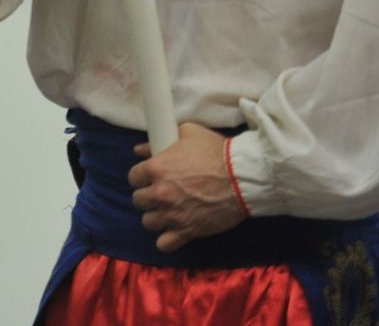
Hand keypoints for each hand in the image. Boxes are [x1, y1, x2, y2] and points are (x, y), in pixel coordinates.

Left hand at [128, 122, 246, 251]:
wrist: (245, 177)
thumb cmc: (218, 152)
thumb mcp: (189, 133)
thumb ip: (160, 141)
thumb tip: (140, 150)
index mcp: (156, 168)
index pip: (133, 177)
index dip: (142, 178)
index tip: (151, 179)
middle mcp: (160, 193)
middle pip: (139, 200)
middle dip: (148, 197)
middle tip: (162, 194)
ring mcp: (173, 214)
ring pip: (149, 222)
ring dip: (156, 217)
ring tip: (168, 212)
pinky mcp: (188, 231)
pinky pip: (164, 244)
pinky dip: (166, 240)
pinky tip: (173, 232)